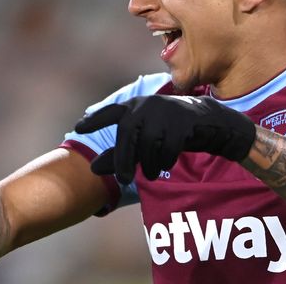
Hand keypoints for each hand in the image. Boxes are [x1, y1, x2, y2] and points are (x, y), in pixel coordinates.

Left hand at [74, 95, 255, 183]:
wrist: (207, 122)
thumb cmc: (169, 131)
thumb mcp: (143, 141)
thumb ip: (119, 154)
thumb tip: (92, 169)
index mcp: (134, 107)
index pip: (110, 113)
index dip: (95, 120)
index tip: (78, 128)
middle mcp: (147, 106)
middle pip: (128, 134)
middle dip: (125, 159)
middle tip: (125, 178)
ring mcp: (165, 111)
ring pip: (149, 144)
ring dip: (150, 163)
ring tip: (152, 172)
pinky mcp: (182, 121)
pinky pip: (168, 148)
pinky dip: (166, 160)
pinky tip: (167, 163)